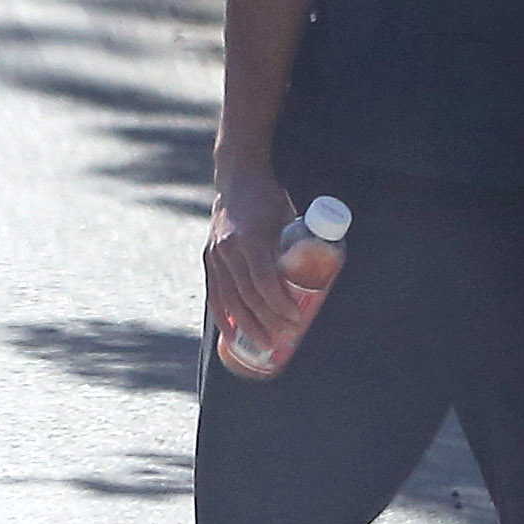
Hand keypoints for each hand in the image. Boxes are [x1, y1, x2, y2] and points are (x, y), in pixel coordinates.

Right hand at [205, 168, 318, 368]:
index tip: (296, 317)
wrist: (237, 180)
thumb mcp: (287, 218)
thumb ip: (294, 246)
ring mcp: (215, 255)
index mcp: (250, 239)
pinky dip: (222, 316)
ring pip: (229, 299)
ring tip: (263, 343)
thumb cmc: (269, 199)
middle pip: (247, 296)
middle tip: (284, 336)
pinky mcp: (208, 258)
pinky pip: (214, 293)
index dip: (279, 304)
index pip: (264, 282)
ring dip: (246, 325)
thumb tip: (316, 276)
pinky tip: (231, 333)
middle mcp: (229, 249)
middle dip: (266, 321)